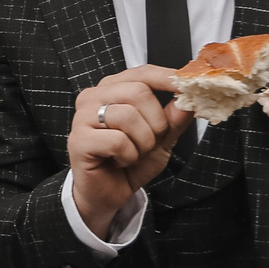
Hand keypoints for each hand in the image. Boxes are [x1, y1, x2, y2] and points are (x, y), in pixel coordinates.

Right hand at [67, 66, 192, 234]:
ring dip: (142, 143)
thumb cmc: (130, 162)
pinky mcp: (79, 139)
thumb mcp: (161, 138)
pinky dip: (128, 156)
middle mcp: (94, 97)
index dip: (167, 78)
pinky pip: (117, 140)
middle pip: (139, 92)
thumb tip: (188, 99)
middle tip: (149, 142)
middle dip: (156, 123)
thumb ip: (174, 118)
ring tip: (132, 153)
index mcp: (112, 89)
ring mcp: (83, 117)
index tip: (187, 86)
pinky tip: (118, 161)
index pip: (143, 73)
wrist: (109, 194)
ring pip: (128, 116)